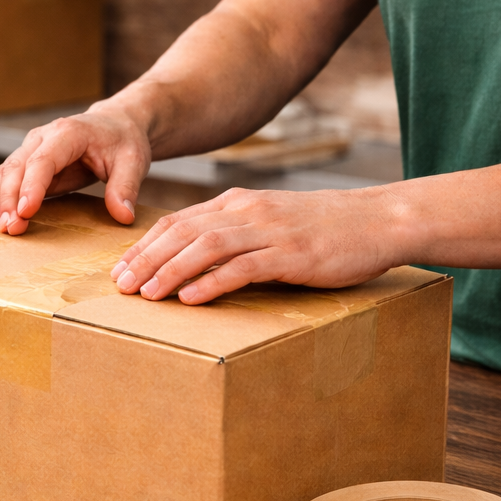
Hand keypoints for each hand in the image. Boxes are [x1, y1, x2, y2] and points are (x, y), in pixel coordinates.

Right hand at [0, 103, 152, 235]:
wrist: (115, 124)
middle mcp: (43, 137)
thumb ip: (125, 188)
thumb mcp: (133, 162)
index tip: (25, 212)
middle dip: (10, 199)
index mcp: (68, 133)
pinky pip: (6, 177)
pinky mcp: (29, 161)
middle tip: (12, 228)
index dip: (32, 187)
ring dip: (0, 200)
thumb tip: (122, 217)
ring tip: (0, 226)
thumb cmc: (123, 141)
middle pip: (17, 167)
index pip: (43, 160)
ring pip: (6, 172)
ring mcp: (32, 148)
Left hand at [110, 186, 404, 304]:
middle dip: (145, 259)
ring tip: (146, 294)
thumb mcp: (270, 222)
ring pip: (206, 246)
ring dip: (170, 270)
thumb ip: (234, 234)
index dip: (144, 245)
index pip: (177, 221)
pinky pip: (244, 266)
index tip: (120, 269)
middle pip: (182, 232)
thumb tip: (193, 260)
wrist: (380, 220)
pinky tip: (190, 297)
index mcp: (237, 203)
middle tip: (120, 286)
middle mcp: (247, 211)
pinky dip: (212, 282)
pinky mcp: (292, 254)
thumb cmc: (323, 227)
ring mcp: (270, 231)